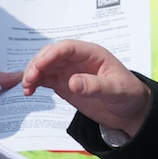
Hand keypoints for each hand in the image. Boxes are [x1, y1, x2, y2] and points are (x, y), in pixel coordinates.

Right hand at [22, 40, 150, 136]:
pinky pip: (45, 79)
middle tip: (29, 80)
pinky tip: (29, 91)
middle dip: (37, 64)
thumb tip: (73, 82)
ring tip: (27, 87)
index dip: (51, 54)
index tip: (39, 66)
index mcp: (92, 54)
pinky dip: (35, 83)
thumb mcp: (116, 90)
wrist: (130, 110)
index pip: (67, 47)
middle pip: (51, 54)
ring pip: (45, 66)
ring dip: (32, 73)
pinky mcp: (65, 84)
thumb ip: (95, 86)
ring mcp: (70, 72)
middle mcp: (78, 60)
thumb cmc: (128, 94)